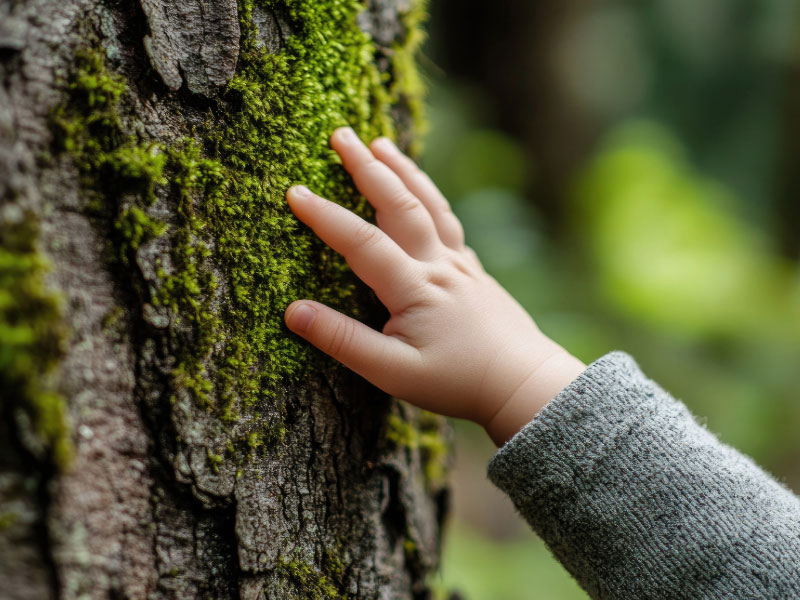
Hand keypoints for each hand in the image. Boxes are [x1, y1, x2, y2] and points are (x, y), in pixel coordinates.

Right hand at [284, 127, 585, 445]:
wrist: (524, 383)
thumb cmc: (458, 383)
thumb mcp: (392, 372)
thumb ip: (343, 341)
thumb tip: (294, 312)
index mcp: (415, 288)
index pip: (361, 242)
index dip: (325, 216)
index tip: (294, 191)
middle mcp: (439, 265)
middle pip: (399, 204)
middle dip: (366, 166)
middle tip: (340, 135)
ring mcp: (460, 264)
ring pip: (430, 204)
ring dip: (403, 170)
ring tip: (381, 143)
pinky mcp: (474, 270)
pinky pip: (448, 221)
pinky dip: (430, 197)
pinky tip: (422, 194)